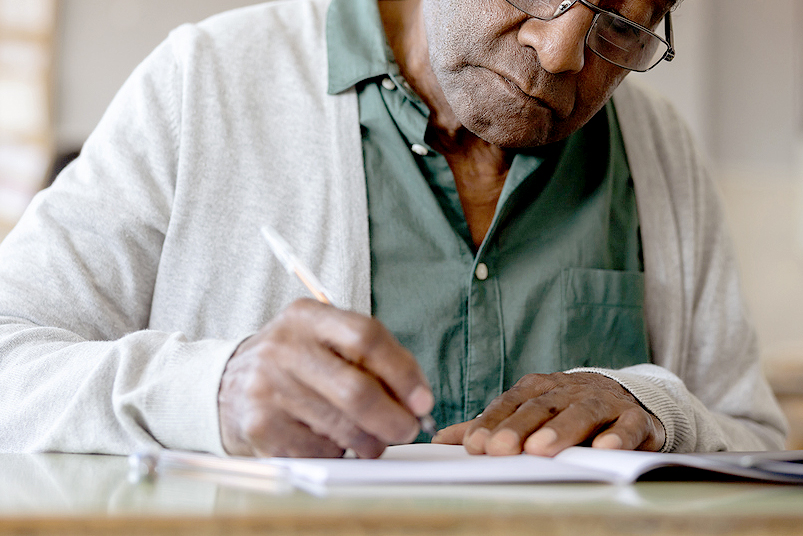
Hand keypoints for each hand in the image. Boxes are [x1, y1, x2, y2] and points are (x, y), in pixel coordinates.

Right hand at [218, 299, 433, 458]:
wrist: (228, 385)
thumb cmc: (297, 363)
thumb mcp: (326, 341)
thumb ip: (373, 359)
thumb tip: (418, 401)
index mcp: (307, 316)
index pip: (366, 336)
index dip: (403, 372)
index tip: (422, 401)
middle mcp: (283, 347)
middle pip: (356, 390)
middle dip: (393, 419)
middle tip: (407, 430)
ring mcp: (267, 388)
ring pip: (342, 428)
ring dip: (370, 442)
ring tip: (371, 441)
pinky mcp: (260, 426)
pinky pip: (319, 451)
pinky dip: (337, 453)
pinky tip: (330, 441)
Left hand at [432, 372, 664, 455]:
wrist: (625, 395)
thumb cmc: (565, 408)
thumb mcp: (527, 412)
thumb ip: (490, 426)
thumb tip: (441, 440)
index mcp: (539, 389)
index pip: (510, 403)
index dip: (492, 422)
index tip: (474, 444)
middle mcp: (567, 391)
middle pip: (540, 408)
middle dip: (518, 428)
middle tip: (500, 449)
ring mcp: (602, 402)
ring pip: (581, 413)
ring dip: (560, 430)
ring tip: (541, 449)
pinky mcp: (635, 418)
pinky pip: (628, 425)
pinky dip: (618, 436)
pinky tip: (605, 449)